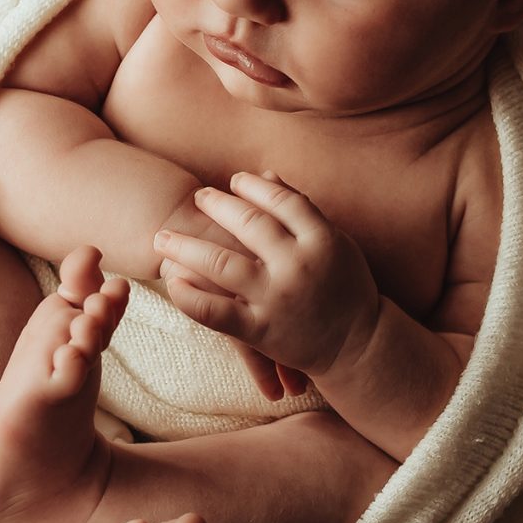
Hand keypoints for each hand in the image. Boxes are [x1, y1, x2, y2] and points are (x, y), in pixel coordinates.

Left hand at [153, 171, 380, 380]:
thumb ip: (302, 210)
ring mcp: (276, 298)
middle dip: (216, 205)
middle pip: (248, 223)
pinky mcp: (260, 331)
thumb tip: (266, 175)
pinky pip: (215, 312)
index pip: (281, 200)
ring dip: (185, 246)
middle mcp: (297, 265)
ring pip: (220, 263)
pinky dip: (189, 296)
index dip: (253, 187)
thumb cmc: (346, 289)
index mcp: (322, 239)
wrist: (359, 347)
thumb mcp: (337, 243)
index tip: (234, 180)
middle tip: (197, 196)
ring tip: (163, 236)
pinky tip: (173, 282)